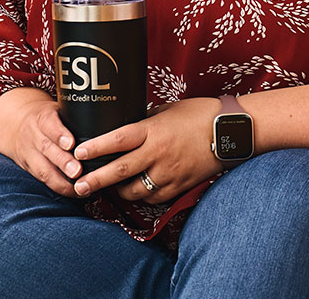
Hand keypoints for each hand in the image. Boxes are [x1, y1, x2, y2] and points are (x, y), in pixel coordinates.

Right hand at [0, 87, 81, 196]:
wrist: (14, 124)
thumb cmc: (47, 116)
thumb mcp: (56, 108)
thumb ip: (75, 113)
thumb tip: (106, 114)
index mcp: (43, 117)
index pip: (50, 125)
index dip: (60, 135)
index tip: (71, 143)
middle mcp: (34, 136)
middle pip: (47, 149)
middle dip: (63, 162)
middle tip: (78, 170)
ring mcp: (29, 153)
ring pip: (43, 169)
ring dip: (60, 180)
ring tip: (78, 188)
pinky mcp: (29, 168)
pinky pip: (42, 180)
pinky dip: (58, 187)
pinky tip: (74, 192)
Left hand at [72, 97, 223, 204]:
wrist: (230, 131)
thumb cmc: (200, 114)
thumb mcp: (169, 110)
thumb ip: (147, 120)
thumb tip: (128, 126)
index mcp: (154, 130)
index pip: (118, 139)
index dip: (96, 146)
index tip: (78, 151)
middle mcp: (158, 153)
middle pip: (120, 170)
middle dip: (96, 180)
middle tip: (79, 186)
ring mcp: (169, 173)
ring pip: (135, 190)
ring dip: (118, 191)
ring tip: (106, 189)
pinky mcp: (179, 186)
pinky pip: (153, 198)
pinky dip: (141, 196)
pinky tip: (135, 192)